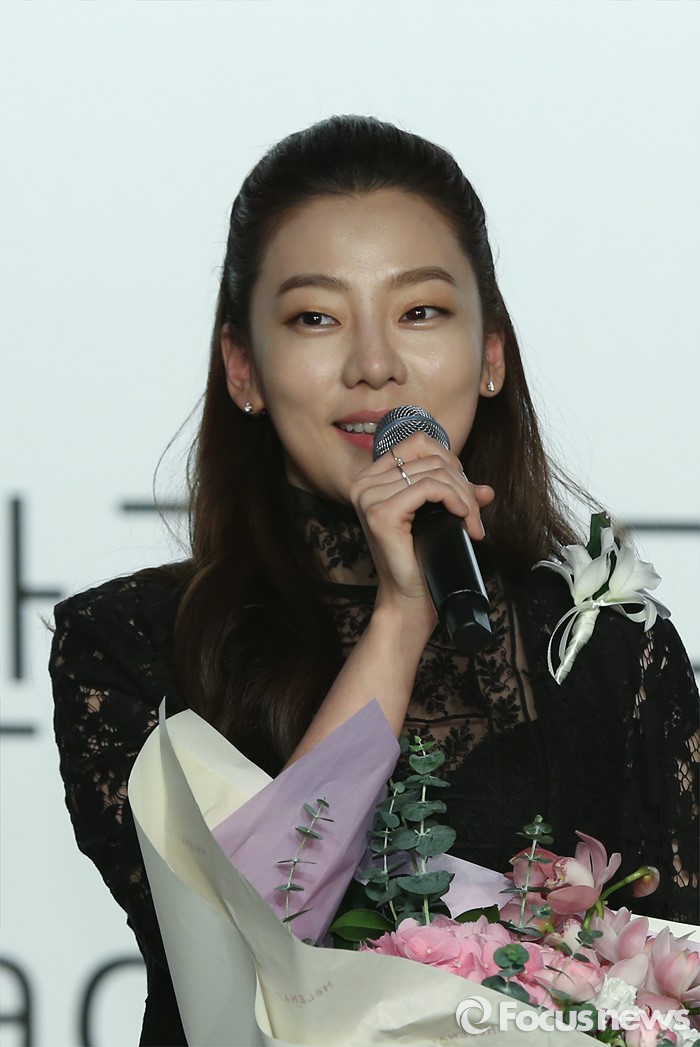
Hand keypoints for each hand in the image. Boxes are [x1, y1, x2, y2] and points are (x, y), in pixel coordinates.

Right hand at [350, 431, 493, 624]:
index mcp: (371, 477)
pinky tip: (463, 519)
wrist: (410, 598)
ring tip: (472, 522)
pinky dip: (455, 500)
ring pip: (434, 473)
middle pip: (430, 459)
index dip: (448, 459)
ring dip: (464, 497)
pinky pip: (430, 488)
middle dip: (462, 484)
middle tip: (474, 515)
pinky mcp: (381, 513)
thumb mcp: (438, 517)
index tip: (463, 491)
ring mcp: (369, 497)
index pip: (417, 443)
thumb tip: (486, 489)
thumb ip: (458, 497)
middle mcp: (363, 483)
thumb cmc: (420, 558)